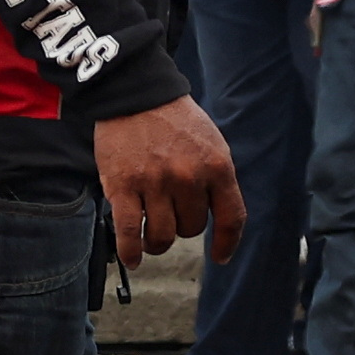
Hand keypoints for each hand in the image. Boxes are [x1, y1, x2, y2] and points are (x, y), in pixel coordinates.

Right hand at [92, 93, 243, 264]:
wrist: (136, 95)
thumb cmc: (174, 121)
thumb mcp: (211, 144)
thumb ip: (216, 179)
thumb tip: (216, 217)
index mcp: (217, 167)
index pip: (231, 217)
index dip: (227, 242)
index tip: (220, 256)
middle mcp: (188, 178)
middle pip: (191, 228)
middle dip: (182, 227)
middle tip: (171, 215)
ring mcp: (154, 184)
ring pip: (162, 236)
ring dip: (157, 242)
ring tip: (152, 237)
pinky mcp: (122, 187)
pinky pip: (129, 232)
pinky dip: (130, 251)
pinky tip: (132, 259)